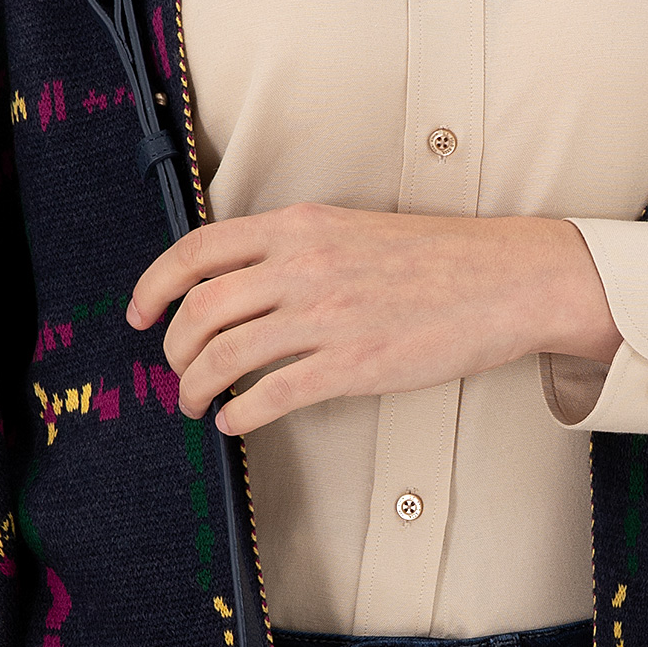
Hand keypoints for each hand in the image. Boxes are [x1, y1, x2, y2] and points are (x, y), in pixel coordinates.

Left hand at [126, 204, 617, 437]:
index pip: (196, 251)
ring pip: (224, 356)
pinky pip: (271, 395)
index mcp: (300, 225)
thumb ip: (293, 248)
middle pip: (200, 310)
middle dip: (173, 348)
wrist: (509, 279)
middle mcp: (304, 265)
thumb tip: (237, 284)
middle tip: (176, 370)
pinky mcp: (354, 364)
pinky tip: (236, 421)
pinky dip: (240, 412)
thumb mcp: (351, 229)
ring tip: (197, 403)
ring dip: (196, 386)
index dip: (152, 286)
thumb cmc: (438, 257)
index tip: (138, 314)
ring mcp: (328, 315)